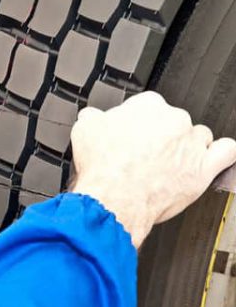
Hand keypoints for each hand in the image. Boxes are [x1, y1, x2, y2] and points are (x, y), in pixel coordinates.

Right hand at [70, 92, 235, 247]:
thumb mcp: (84, 130)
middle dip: (160, 135)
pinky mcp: (203, 168)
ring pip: (198, 136)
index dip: (136, 123)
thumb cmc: (102, 167)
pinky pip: (226, 152)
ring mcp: (190, 143)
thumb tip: (95, 117)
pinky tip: (205, 159)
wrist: (113, 199)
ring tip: (169, 161)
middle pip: (173, 121)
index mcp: (148, 106)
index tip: (130, 134)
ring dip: (186, 146)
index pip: (147, 107)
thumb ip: (94, 117)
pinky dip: (218, 154)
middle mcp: (173, 120)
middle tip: (144, 152)